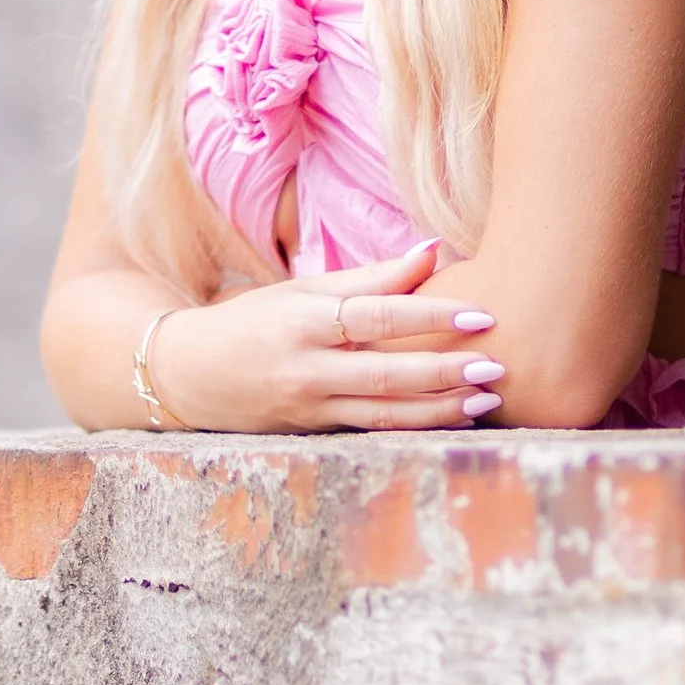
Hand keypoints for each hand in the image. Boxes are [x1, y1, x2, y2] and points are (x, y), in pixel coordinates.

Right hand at [152, 241, 504, 433]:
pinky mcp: (314, 434)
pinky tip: (454, 419)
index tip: (481, 314)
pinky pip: (374, 432)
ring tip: (487, 400)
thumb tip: (434, 251)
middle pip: (386, 374)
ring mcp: (309, 407)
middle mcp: (306, 368)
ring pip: (386, 414)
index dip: (432, 315)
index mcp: (303, 320)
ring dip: (441, 409)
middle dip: (446, 372)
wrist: (187, 377)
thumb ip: (369, 277)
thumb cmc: (253, 322)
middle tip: (497, 366)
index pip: (377, 316)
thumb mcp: (301, 291)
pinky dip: (416, 427)